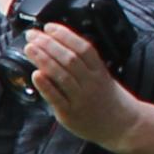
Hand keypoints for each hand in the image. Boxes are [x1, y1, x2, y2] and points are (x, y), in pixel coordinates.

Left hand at [19, 22, 142, 149]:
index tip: (49, 26)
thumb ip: (85, 64)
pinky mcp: (70, 114)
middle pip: (70, 59)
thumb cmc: (109, 99)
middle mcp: (91, 83)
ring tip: (29, 48)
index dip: (65, 35)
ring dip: (43, 59)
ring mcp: (81, 99)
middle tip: (32, 34)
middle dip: (49, 44)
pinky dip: (45, 86)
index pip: (83, 48)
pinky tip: (35, 75)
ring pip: (62, 76)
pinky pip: (56, 98)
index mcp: (99, 71)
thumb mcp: (103, 76)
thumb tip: (59, 45)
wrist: (123, 126)